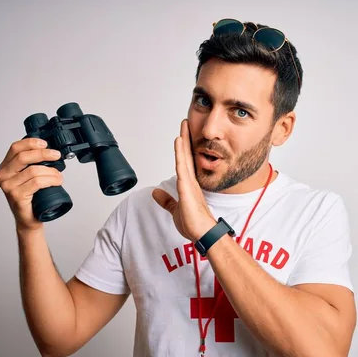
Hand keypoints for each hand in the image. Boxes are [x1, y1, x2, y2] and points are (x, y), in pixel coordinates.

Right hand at [0, 138, 62, 231]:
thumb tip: (49, 150)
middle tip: (56, 155)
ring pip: (33, 170)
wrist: (29, 219)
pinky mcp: (17, 196)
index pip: (15, 148)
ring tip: (59, 176)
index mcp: (5, 168)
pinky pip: (37, 182)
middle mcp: (3, 176)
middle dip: (43, 154)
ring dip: (51, 171)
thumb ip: (32, 163)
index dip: (31, 143)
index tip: (45, 143)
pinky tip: (57, 181)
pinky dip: (50, 180)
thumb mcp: (29, 176)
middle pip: (23, 157)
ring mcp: (8, 186)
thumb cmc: (32, 198)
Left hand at [152, 119, 215, 241]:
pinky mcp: (187, 187)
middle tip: (187, 123)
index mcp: (188, 185)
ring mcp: (189, 183)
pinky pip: (183, 166)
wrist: (202, 233)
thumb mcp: (175, 209)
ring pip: (186, 157)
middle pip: (187, 155)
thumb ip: (166, 200)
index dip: (184, 149)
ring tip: (184, 125)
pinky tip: (179, 142)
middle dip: (186, 139)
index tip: (184, 136)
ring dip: (184, 140)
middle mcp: (190, 181)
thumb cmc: (193, 224)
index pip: (185, 163)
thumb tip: (155, 193)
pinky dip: (181, 153)